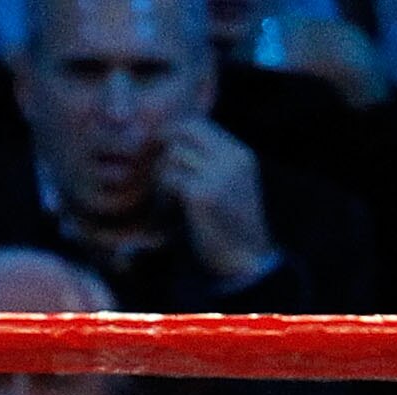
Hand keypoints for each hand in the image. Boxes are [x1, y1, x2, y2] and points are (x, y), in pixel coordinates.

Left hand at [157, 118, 276, 286]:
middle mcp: (232, 158)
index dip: (173, 135)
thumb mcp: (229, 189)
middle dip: (161, 147)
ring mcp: (219, 175)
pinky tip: (167, 212)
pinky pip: (169, 179)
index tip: (159, 154)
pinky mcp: (203, 195)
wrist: (245, 268)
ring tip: (164, 199)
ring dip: (160, 175)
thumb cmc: (231, 234)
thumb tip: (173, 144)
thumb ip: (210, 165)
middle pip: (183, 131)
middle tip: (151, 170)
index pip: (197, 124)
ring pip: (172, 155)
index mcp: (240, 155)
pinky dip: (162, 194)